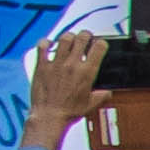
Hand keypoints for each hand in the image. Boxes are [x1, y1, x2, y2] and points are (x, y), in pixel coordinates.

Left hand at [24, 26, 109, 142]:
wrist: (49, 115)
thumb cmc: (69, 111)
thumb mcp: (91, 104)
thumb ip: (101, 95)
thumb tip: (107, 92)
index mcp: (86, 72)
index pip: (99, 47)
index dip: (101, 43)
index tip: (99, 44)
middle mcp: (72, 64)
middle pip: (81, 38)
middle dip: (86, 34)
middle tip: (86, 36)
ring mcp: (56, 63)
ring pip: (64, 39)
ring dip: (69, 36)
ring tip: (70, 39)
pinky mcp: (42, 65)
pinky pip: (42, 46)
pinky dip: (46, 42)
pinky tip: (49, 44)